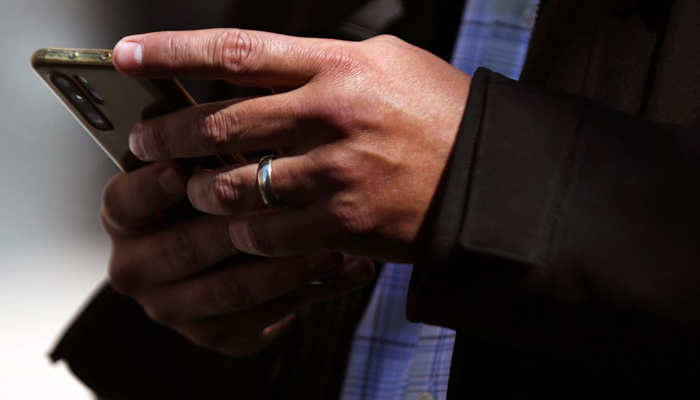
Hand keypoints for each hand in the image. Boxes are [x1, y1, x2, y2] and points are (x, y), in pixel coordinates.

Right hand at [102, 161, 374, 356]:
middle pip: (186, 247)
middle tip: (292, 203)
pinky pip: (267, 317)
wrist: (226, 264)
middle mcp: (137, 266)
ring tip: (335, 246)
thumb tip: (251, 103)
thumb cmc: (214, 198)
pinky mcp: (213, 334)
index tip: (182, 169)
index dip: (151, 188)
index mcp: (126, 217)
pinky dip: (315, 292)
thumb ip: (209, 145)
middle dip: (241, 226)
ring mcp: (173, 306)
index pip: (124, 202)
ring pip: (234, 288)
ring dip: (289, 266)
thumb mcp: (202, 168)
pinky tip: (351, 269)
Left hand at [114, 28, 470, 261]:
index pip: (236, 51)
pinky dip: (244, 234)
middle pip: (219, 125)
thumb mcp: (382, 63)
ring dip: (202, 193)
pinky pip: (267, 235)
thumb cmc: (436, 113)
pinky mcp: (344, 224)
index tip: (129, 54)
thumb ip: (317, 64)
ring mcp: (336, 173)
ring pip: (233, 188)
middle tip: (147, 142)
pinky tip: (244, 228)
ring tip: (196, 191)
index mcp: (337, 67)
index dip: (172, 50)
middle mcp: (331, 115)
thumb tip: (253, 72)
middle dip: (169, 136)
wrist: (489, 173)